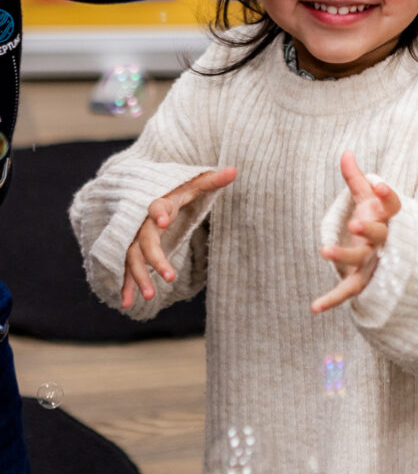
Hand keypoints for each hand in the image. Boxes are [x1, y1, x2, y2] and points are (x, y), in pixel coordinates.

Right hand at [121, 167, 235, 308]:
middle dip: (154, 258)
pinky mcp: (133, 250)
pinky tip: (127, 303)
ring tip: (150, 296)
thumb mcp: (194, 184)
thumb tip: (235, 170)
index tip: (164, 220)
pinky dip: (126, 285)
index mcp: (160, 203)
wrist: (146, 191)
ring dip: (139, 276)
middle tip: (170, 277)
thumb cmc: (176, 189)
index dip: (159, 212)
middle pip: (144, 241)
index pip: (157, 206)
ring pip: (133, 257)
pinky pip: (126, 268)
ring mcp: (135, 237)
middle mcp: (143, 221)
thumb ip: (212, 180)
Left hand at [312, 151, 400, 313]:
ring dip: (344, 257)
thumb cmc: (377, 220)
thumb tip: (346, 152)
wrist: (394, 258)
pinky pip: (348, 290)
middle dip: (368, 229)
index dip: (388, 196)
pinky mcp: (363, 279)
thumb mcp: (368, 199)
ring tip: (324, 251)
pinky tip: (314, 307)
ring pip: (362, 261)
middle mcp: (385, 242)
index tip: (379, 185)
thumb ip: (356, 178)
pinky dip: (332, 299)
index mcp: (389, 219)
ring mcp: (375, 262)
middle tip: (354, 224)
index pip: (393, 207)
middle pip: (379, 235)